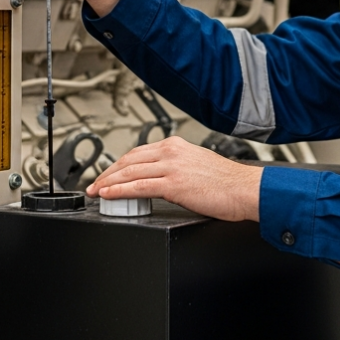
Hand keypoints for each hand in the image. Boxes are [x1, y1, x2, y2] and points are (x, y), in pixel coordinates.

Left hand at [86, 136, 262, 221]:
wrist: (245, 190)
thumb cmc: (228, 183)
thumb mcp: (197, 165)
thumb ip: (176, 167)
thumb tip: (160, 178)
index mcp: (176, 145)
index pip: (137, 152)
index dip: (117, 164)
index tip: (107, 174)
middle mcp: (171, 152)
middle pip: (128, 160)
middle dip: (107, 173)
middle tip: (93, 184)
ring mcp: (171, 167)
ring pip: (129, 172)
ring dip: (107, 182)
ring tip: (96, 191)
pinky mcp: (173, 184)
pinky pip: (138, 186)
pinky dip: (119, 190)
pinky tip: (108, 195)